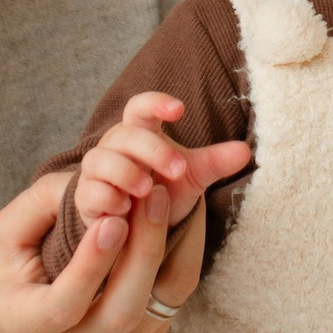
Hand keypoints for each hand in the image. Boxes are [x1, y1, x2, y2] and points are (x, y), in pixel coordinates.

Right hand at [0, 168, 202, 332]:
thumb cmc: (11, 283)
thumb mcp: (4, 242)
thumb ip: (38, 207)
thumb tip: (89, 178)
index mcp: (28, 328)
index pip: (64, 306)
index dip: (90, 267)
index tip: (110, 222)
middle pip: (120, 313)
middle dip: (142, 253)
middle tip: (153, 196)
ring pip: (158, 307)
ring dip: (174, 250)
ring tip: (173, 199)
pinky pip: (174, 298)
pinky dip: (184, 256)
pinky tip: (183, 217)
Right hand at [69, 92, 249, 245]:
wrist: (141, 229)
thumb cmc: (163, 192)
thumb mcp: (192, 176)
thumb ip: (215, 162)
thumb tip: (245, 151)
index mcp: (139, 132)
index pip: (139, 107)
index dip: (155, 102)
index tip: (180, 109)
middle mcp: (114, 147)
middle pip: (124, 134)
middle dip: (152, 150)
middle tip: (179, 169)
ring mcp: (96, 172)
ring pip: (100, 159)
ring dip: (126, 172)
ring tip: (149, 190)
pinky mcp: (86, 198)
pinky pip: (89, 191)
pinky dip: (108, 198)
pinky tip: (127, 209)